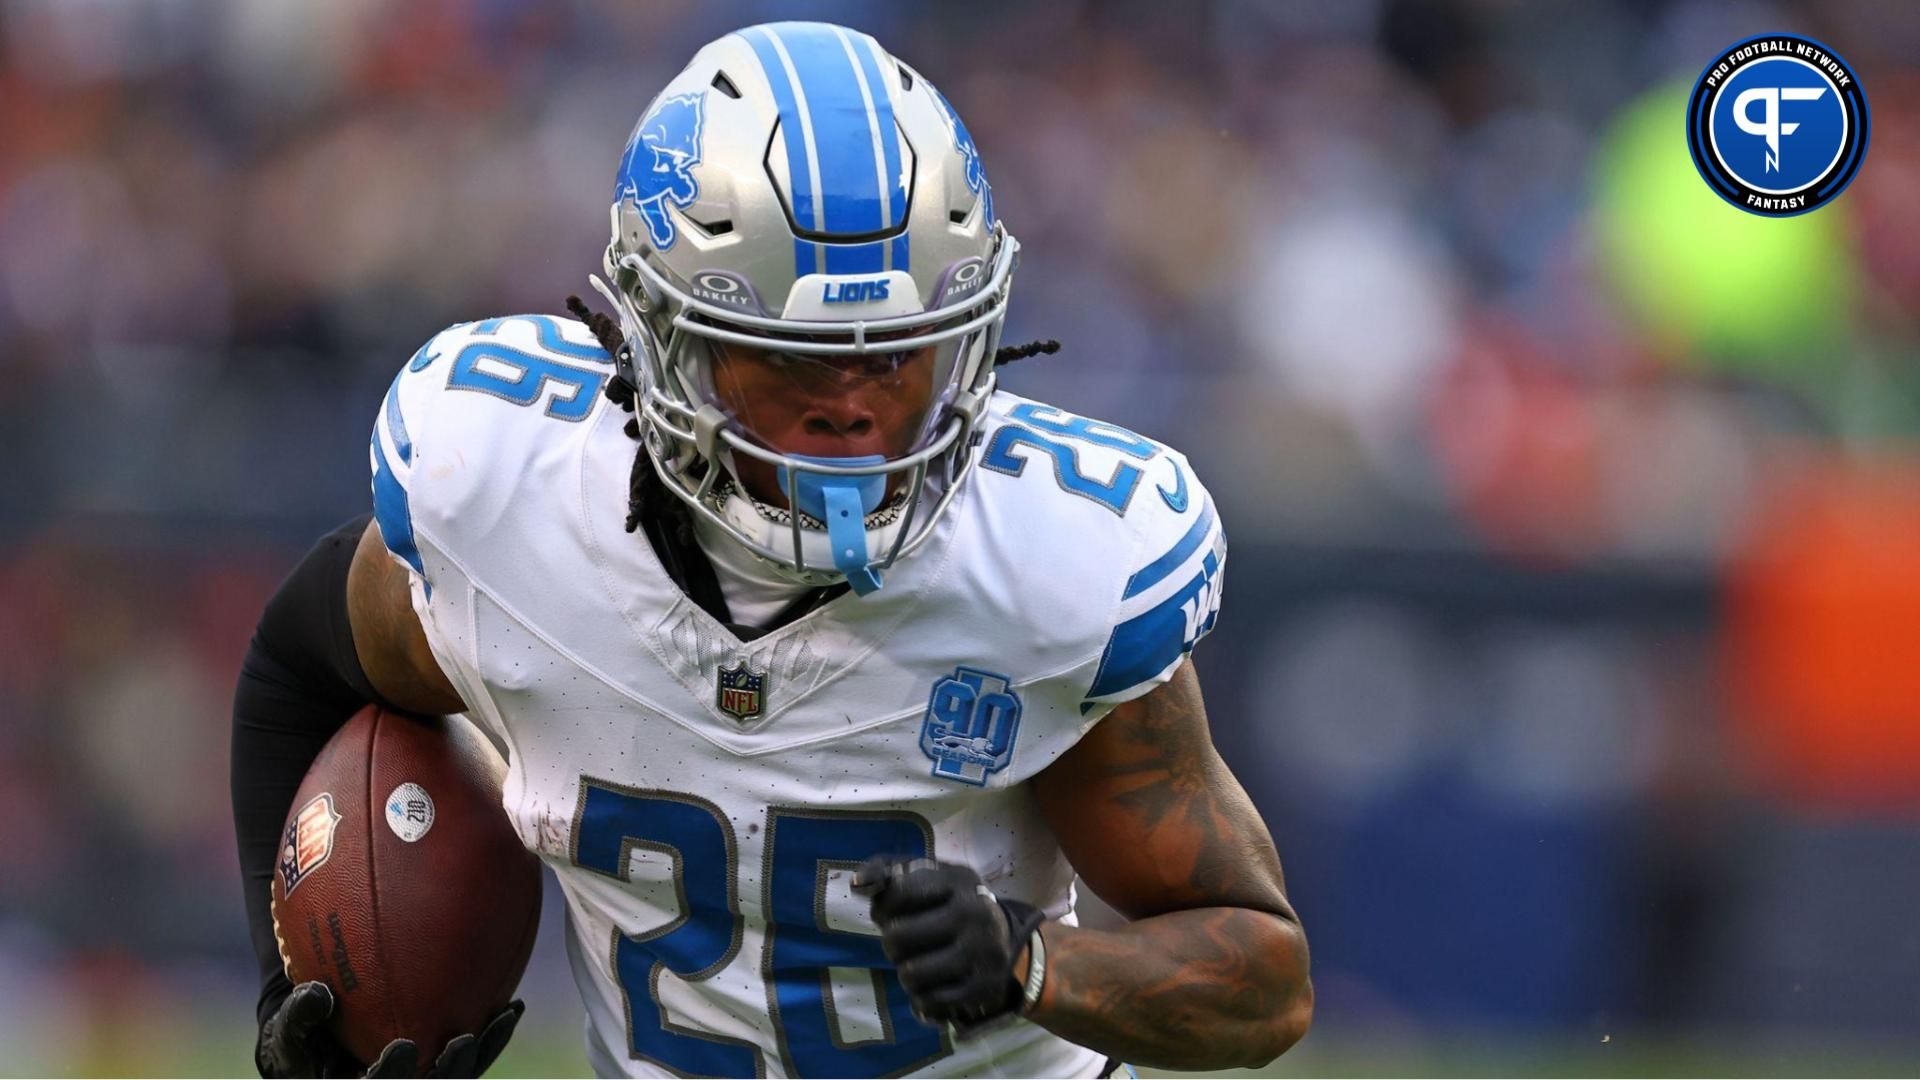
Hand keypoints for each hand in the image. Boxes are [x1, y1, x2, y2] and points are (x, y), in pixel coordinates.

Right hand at [255, 981, 524, 1077]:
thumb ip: (299, 1016)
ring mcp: (422, 1079)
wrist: (322, 1037)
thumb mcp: (287, 1029)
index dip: (390, 1075)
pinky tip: (513, 1004)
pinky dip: (492, 1034)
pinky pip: (472, 1055)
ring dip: (484, 1051)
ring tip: (505, 1016)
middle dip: (448, 1073)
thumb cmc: (301, 1033)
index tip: (403, 1046)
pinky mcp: (441, 1064)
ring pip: (458, 1076)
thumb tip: (319, 994)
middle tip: (462, 1042)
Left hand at [853, 857, 1044, 1027]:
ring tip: (917, 962)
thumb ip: (885, 871)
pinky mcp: (983, 987)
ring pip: (911, 974)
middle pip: (897, 938)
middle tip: (904, 941)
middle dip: (892, 943)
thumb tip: (858, 883)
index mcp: (958, 880)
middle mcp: (974, 913)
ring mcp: (982, 953)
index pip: (896, 893)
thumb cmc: (949, 902)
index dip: (881, 907)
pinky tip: (933, 981)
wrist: (1002, 937)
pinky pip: (928, 1001)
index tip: (889, 912)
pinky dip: (922, 996)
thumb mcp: (926, 876)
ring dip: (905, 971)